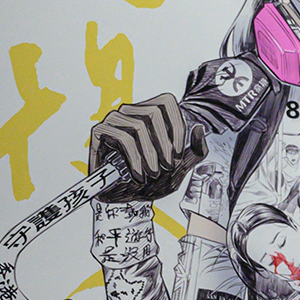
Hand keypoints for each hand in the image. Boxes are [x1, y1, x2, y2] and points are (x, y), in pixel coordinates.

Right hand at [89, 95, 204, 196]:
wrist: (126, 198)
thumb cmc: (153, 179)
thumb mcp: (181, 168)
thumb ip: (196, 150)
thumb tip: (200, 128)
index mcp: (150, 113)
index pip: (167, 102)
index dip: (177, 127)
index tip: (179, 155)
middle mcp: (131, 112)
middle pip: (153, 113)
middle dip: (165, 144)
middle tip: (168, 166)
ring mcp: (114, 120)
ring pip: (137, 126)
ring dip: (150, 153)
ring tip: (154, 173)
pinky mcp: (98, 132)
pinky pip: (120, 138)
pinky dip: (134, 159)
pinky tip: (138, 175)